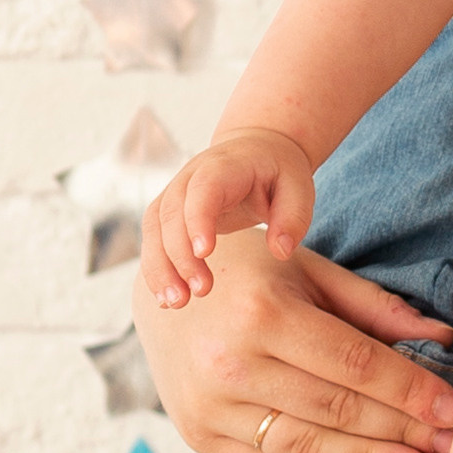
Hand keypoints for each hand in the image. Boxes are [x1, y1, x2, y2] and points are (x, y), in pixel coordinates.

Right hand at [133, 236, 452, 452]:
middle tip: (450, 448)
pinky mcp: (200, 436)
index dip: (409, 390)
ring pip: (305, 446)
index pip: (354, 363)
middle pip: (335, 409)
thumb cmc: (249, 274)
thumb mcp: (307, 271)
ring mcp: (210, 406)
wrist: (161, 293)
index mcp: (261, 312)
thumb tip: (445, 337)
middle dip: (399, 432)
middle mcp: (231, 363)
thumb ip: (374, 308)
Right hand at [142, 126, 317, 305]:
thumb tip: (281, 252)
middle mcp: (188, 178)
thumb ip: (293, 217)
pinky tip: (166, 298)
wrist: (253, 151)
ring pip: (154, 230)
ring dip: (160, 268)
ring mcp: (173, 195)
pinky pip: (153, 241)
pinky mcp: (168, 215)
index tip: (204, 253)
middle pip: (171, 215)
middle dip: (180, 256)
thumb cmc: (278, 172)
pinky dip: (156, 270)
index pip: (202, 191)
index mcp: (222, 167)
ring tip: (176, 302)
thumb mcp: (298, 188)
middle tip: (200, 291)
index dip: (198, 220)